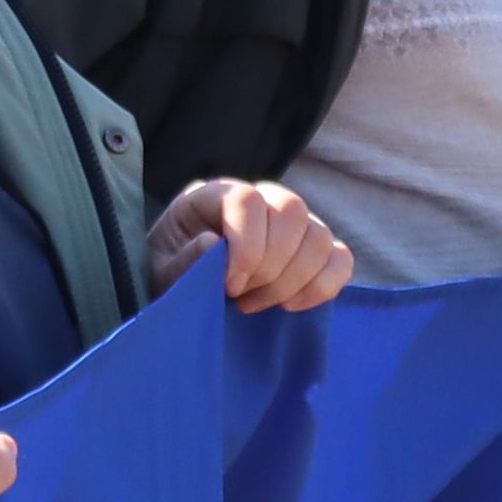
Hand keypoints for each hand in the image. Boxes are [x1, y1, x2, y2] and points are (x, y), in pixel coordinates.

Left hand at [150, 177, 353, 310]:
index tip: (230, 285)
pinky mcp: (312, 250)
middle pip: (292, 209)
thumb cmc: (169, 276)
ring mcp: (291, 223)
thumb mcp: (160, 273)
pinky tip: (291, 306)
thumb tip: (212, 243)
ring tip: (257, 303)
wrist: (185, 291)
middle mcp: (259, 199)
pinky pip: (340, 258)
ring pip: (319, 235)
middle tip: (242, 297)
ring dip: (293, 279)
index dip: (245, 244)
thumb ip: (182, 261)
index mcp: (214, 195)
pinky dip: (324, 285)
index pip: (246, 198)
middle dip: (271, 264)